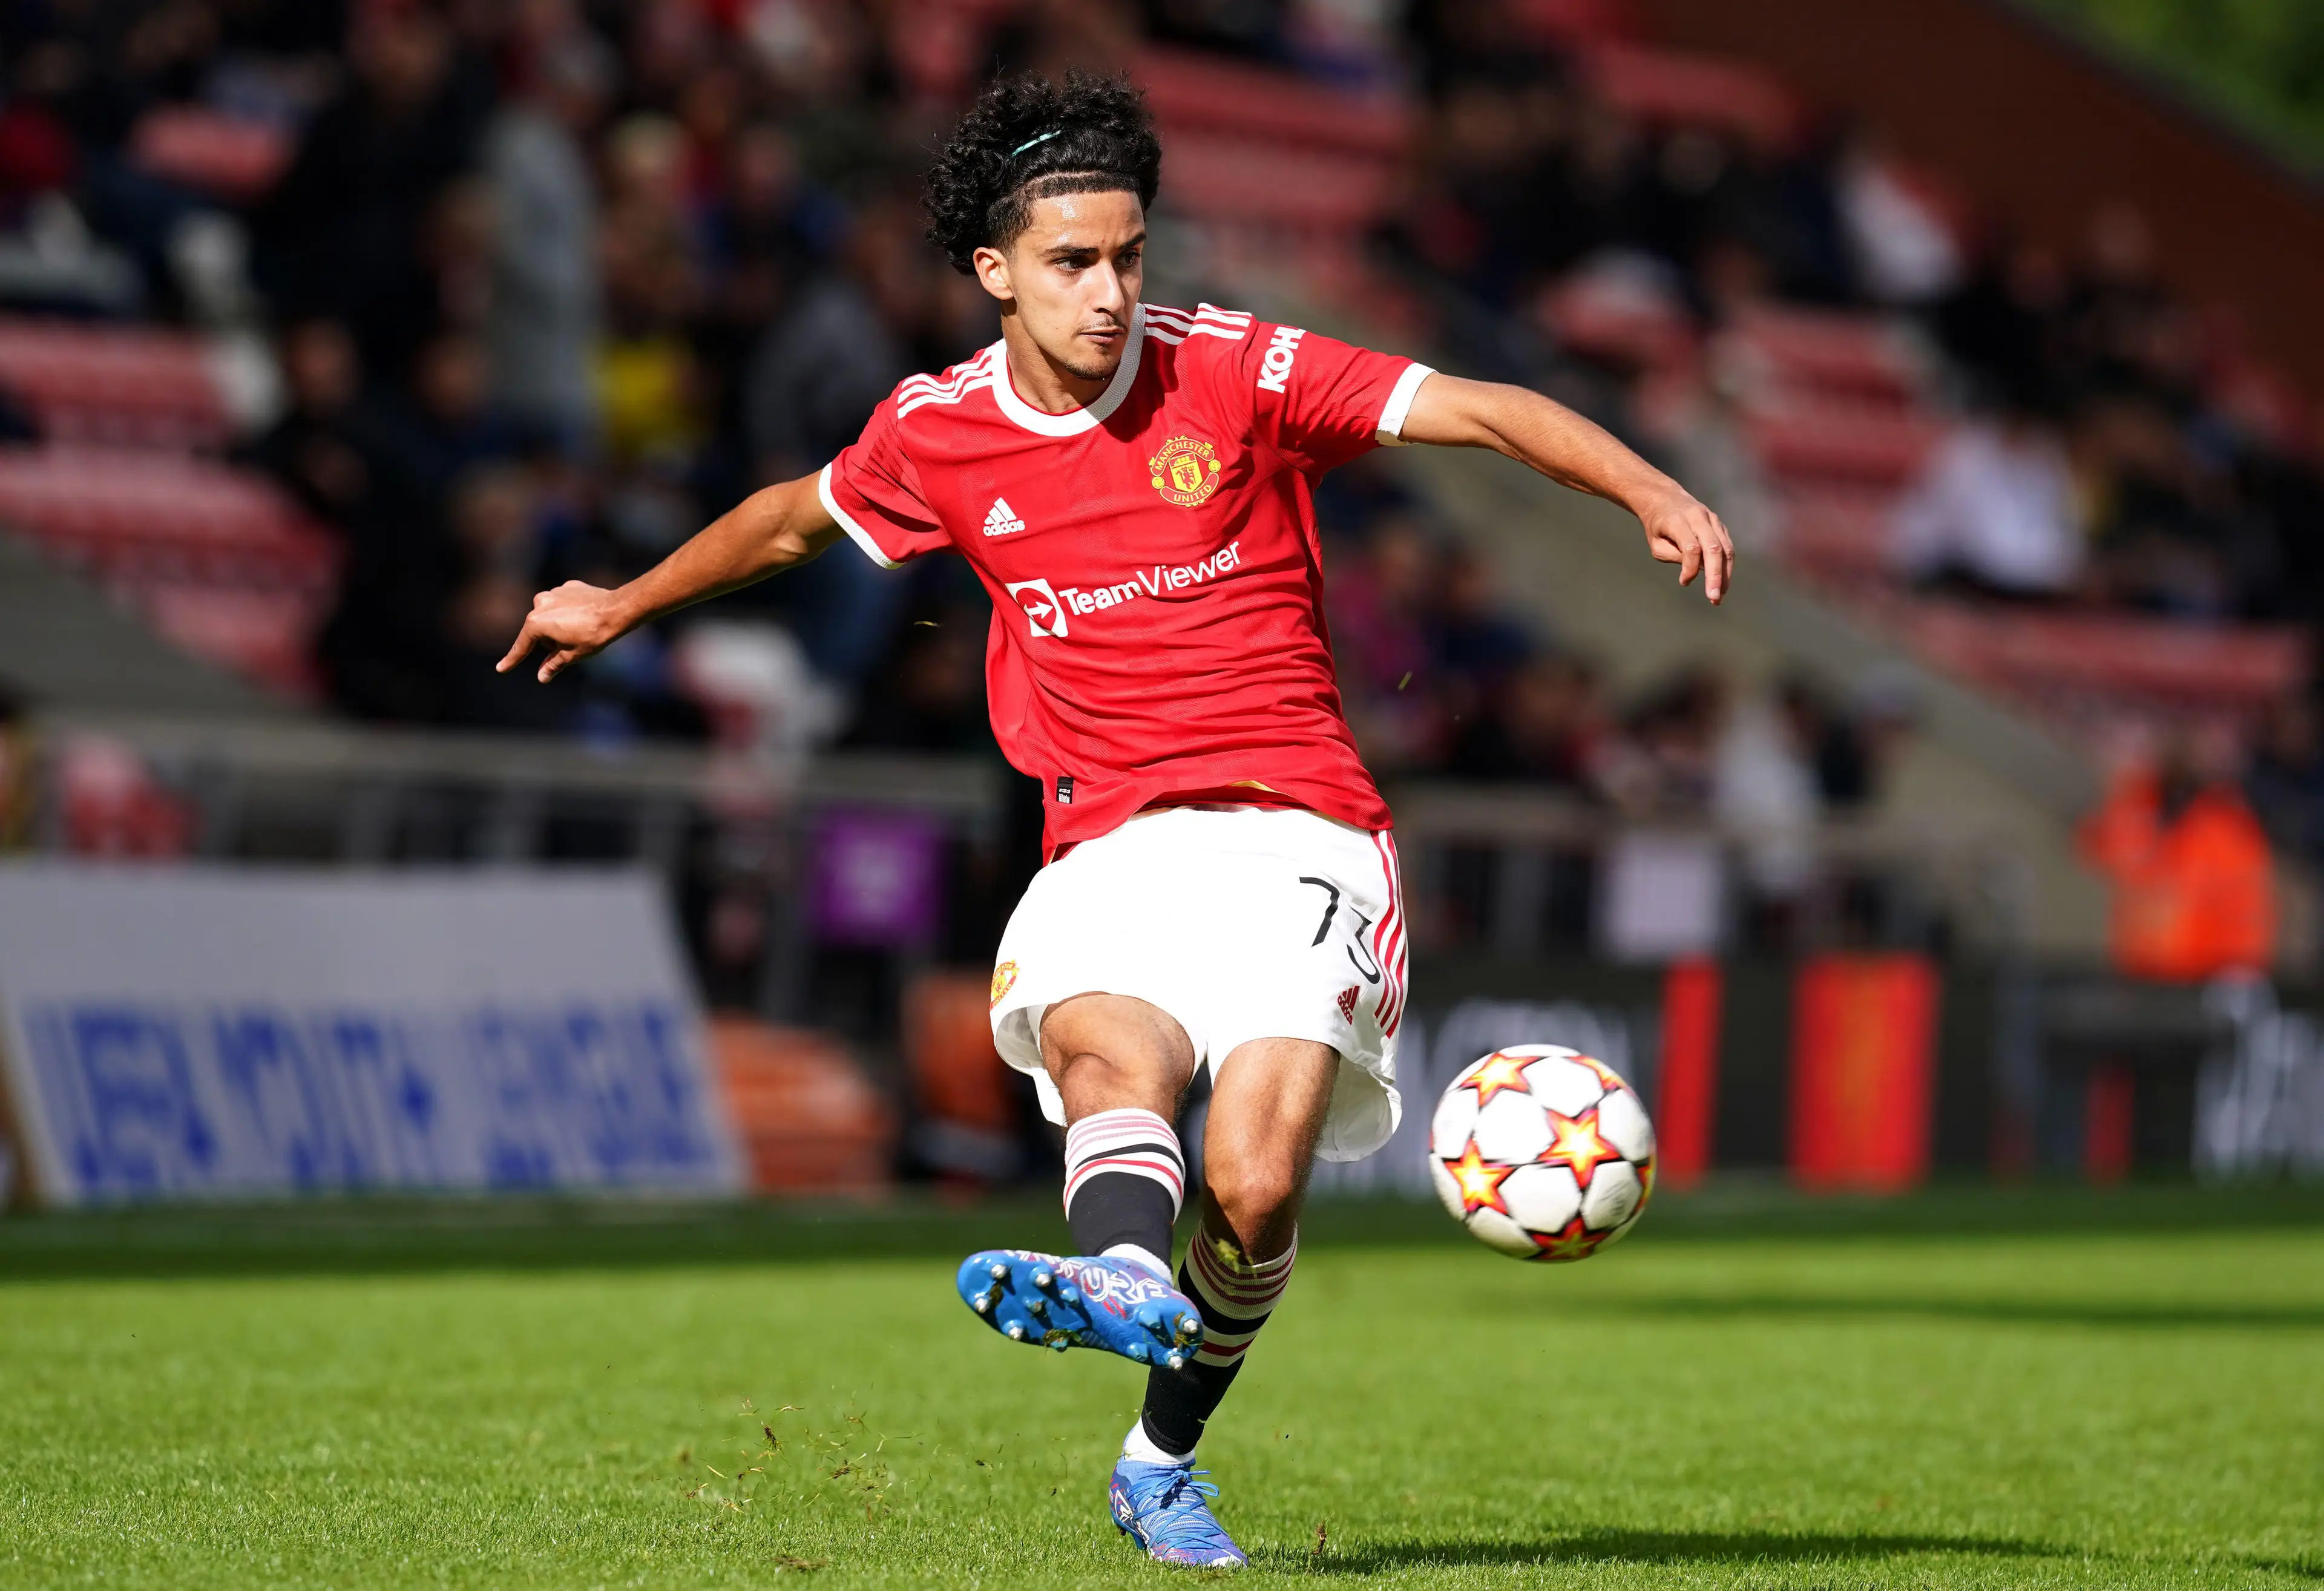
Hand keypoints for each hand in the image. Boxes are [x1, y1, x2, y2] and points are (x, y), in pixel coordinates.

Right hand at [496, 580, 632, 682]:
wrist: (616, 610)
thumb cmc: (593, 635)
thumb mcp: (571, 655)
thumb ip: (553, 665)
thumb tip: (542, 677)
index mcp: (536, 623)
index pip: (522, 646)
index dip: (512, 660)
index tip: (501, 669)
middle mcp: (540, 604)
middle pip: (539, 631)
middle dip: (551, 640)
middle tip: (574, 644)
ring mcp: (554, 592)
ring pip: (551, 616)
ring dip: (560, 625)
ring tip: (583, 628)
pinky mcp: (568, 587)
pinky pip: (565, 604)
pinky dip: (571, 612)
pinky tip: (586, 616)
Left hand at [1637, 491, 1733, 604]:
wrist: (1666, 499)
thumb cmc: (1658, 526)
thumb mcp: (1656, 543)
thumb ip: (1673, 555)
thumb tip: (1696, 569)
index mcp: (1678, 521)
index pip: (1691, 547)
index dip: (1689, 568)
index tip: (1683, 582)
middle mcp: (1698, 517)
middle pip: (1713, 548)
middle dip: (1715, 575)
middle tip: (1714, 598)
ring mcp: (1712, 519)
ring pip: (1725, 548)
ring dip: (1725, 575)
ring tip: (1719, 596)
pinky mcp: (1719, 525)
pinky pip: (1727, 546)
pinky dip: (1726, 566)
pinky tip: (1722, 583)